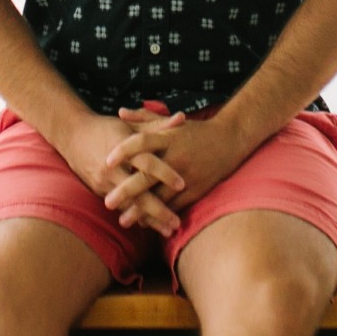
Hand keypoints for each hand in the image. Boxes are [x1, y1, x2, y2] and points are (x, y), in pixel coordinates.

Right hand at [63, 111, 186, 238]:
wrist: (72, 135)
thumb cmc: (107, 128)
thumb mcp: (131, 124)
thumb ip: (158, 125)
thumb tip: (183, 118)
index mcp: (124, 147)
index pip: (146, 162)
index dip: (164, 172)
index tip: (182, 184)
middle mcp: (114, 167)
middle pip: (138, 191)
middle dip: (158, 209)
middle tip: (177, 223)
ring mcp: (104, 181)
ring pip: (129, 205)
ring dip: (149, 220)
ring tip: (168, 231)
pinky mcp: (98, 190)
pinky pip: (119, 206)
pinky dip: (134, 216)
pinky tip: (150, 227)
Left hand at [102, 107, 247, 222]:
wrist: (229, 141)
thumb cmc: (195, 131)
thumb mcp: (171, 122)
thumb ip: (144, 117)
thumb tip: (120, 112)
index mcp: (168, 138)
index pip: (142, 141)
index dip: (123, 150)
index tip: (106, 160)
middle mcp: (176, 156)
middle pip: (148, 174)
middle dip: (127, 190)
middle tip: (108, 202)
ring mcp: (186, 175)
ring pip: (161, 196)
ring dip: (142, 210)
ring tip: (124, 221)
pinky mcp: (196, 190)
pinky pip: (175, 206)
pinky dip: (160, 216)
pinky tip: (147, 224)